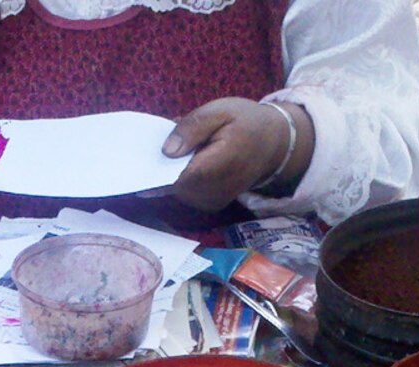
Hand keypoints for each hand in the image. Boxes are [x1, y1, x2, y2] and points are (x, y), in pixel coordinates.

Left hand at [163, 97, 313, 210]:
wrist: (274, 144)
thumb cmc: (246, 122)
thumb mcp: (220, 110)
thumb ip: (192, 128)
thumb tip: (167, 151)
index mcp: (220, 164)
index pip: (178, 175)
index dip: (157, 166)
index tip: (144, 153)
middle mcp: (215, 190)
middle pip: (173, 183)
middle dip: (165, 164)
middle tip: (173, 140)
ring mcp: (212, 201)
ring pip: (176, 189)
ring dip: (173, 170)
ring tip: (189, 148)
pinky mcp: (210, 204)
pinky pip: (185, 192)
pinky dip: (181, 177)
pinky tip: (192, 160)